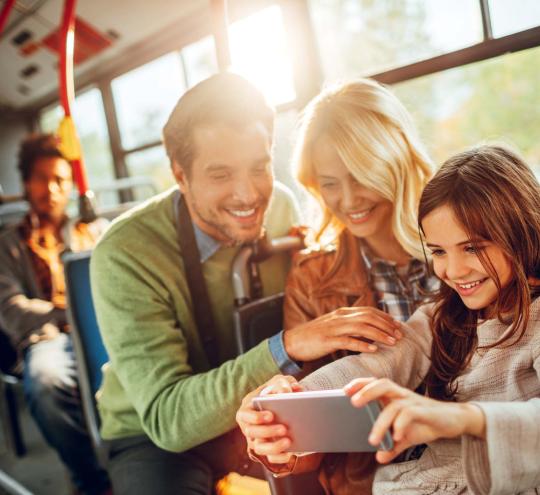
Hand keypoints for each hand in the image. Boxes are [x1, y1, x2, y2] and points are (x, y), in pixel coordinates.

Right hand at [236, 375, 300, 464]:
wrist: (285, 402)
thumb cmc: (279, 389)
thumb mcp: (280, 381)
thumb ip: (282, 383)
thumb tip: (286, 392)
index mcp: (247, 407)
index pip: (244, 415)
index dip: (256, 417)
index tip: (271, 415)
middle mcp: (248, 424)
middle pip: (251, 432)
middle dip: (267, 431)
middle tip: (284, 428)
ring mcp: (256, 438)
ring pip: (259, 448)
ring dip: (273, 446)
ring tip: (289, 441)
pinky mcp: (266, 449)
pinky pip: (269, 458)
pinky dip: (279, 458)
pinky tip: (290, 454)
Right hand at [284, 307, 401, 361]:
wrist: (292, 342)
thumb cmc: (314, 336)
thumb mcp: (334, 326)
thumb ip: (350, 326)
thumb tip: (369, 332)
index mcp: (342, 313)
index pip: (369, 311)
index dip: (385, 317)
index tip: (397, 325)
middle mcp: (340, 317)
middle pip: (369, 317)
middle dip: (387, 325)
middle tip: (400, 334)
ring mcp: (333, 328)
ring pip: (362, 327)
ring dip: (380, 334)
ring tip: (392, 342)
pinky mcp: (327, 340)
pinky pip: (348, 341)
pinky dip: (362, 344)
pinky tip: (373, 349)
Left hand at [344, 378, 485, 463]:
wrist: (454, 421)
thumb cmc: (426, 422)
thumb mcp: (407, 436)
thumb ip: (393, 446)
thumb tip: (379, 458)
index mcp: (394, 396)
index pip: (374, 383)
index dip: (359, 383)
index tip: (344, 390)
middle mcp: (402, 395)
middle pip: (382, 384)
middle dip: (366, 391)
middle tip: (353, 403)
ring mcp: (414, 401)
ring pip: (394, 403)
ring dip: (381, 420)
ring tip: (372, 438)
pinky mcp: (425, 411)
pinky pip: (410, 413)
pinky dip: (400, 424)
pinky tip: (396, 437)